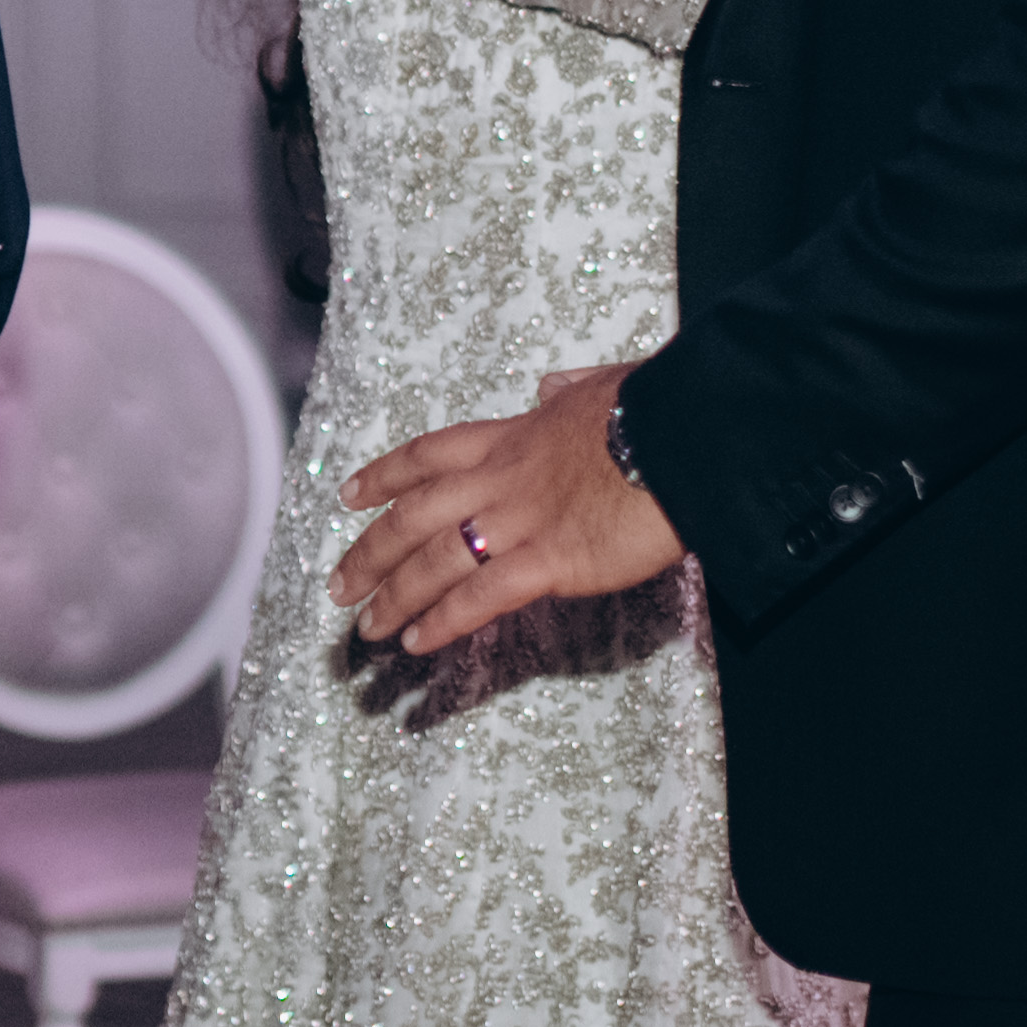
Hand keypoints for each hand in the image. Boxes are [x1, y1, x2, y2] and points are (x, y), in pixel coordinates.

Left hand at [329, 361, 684, 656]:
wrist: (687, 433)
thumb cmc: (656, 409)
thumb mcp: (604, 384)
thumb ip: (570, 390)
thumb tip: (552, 384)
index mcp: (513, 436)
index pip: (429, 456)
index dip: (384, 477)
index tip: (348, 495)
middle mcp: (502, 480)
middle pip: (414, 516)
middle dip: (370, 553)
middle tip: (338, 586)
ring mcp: (521, 522)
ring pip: (434, 561)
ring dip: (394, 598)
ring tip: (368, 630)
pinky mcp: (551, 561)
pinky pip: (481, 597)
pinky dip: (444, 621)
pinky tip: (419, 642)